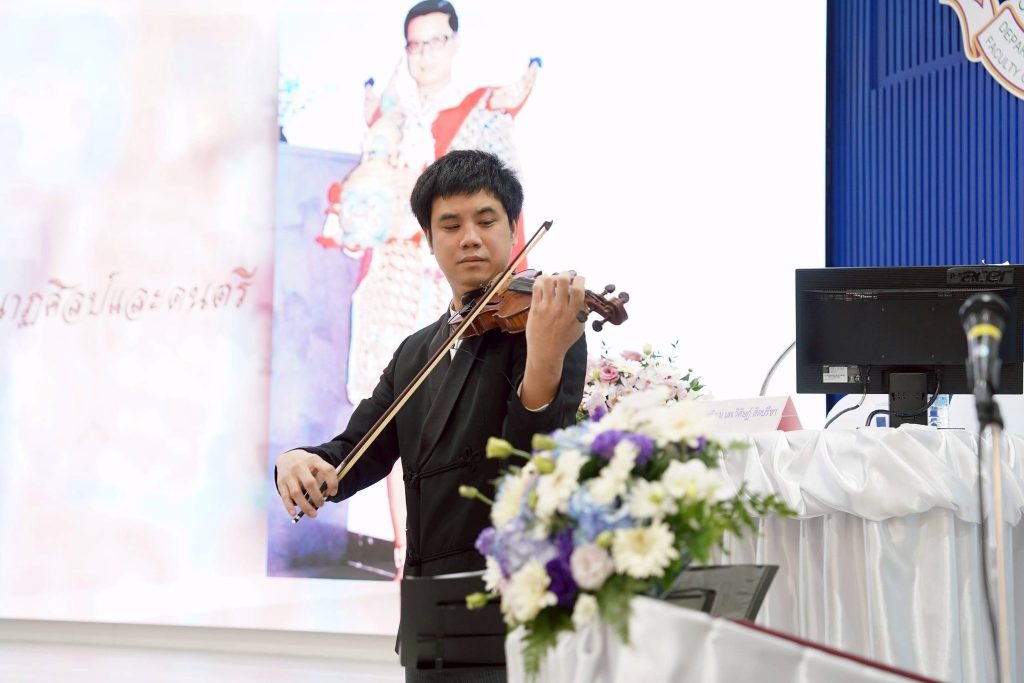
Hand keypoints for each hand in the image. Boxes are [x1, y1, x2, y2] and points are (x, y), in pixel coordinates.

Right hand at [275, 449, 339, 517]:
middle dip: (317, 497)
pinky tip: (294, 514)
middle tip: (322, 505)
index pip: (327, 470)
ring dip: (305, 506)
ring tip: (313, 514)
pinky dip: (289, 506)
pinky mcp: (281, 482)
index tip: (333, 493)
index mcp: (314, 460)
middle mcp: (300, 466)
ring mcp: (289, 474)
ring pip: (297, 493)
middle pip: (310, 483)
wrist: (288, 457)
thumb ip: (323, 476)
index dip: (333, 482)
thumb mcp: (316, 463)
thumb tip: (326, 496)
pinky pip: (285, 496)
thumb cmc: (308, 465)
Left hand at [521, 272, 584, 408]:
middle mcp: (560, 307)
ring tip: (553, 281)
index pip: (578, 289)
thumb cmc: (564, 340)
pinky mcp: (535, 307)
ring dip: (552, 277)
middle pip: (562, 280)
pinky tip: (543, 283)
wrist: (545, 351)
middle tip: (565, 278)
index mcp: (573, 312)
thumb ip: (583, 311)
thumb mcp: (580, 327)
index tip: (579, 280)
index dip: (580, 279)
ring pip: (548, 280)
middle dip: (565, 274)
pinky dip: (540, 281)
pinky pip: (536, 287)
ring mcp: (546, 307)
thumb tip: (584, 297)